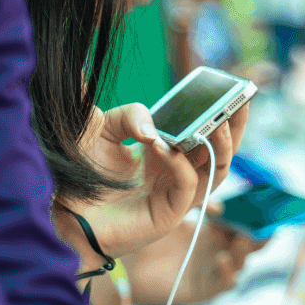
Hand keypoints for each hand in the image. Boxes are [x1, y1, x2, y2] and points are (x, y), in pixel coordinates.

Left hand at [58, 99, 251, 260]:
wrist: (64, 211)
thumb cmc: (81, 174)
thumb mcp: (102, 130)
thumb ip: (128, 115)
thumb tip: (151, 120)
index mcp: (166, 154)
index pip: (203, 133)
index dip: (217, 114)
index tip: (225, 90)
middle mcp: (176, 174)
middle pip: (221, 150)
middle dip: (234, 126)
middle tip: (241, 100)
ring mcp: (176, 195)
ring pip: (216, 169)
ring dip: (221, 145)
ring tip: (217, 121)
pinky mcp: (169, 214)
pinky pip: (188, 185)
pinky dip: (181, 163)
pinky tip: (163, 145)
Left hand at [122, 216, 267, 304]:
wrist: (129, 265)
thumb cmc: (150, 239)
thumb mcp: (177, 214)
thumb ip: (198, 204)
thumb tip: (221, 207)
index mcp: (215, 233)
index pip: (244, 224)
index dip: (255, 217)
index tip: (262, 205)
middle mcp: (219, 251)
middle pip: (250, 244)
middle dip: (259, 234)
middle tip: (263, 223)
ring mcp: (214, 271)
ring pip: (242, 261)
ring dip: (245, 250)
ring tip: (241, 238)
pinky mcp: (206, 288)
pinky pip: (226, 283)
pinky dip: (228, 271)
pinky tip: (221, 258)